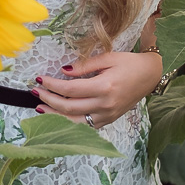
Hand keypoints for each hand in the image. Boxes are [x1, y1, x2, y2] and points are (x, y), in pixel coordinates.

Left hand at [32, 50, 163, 128]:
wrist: (150, 76)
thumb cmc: (129, 63)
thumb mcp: (108, 58)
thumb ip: (85, 65)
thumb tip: (64, 70)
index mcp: (104, 87)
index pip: (70, 90)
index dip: (52, 85)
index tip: (40, 79)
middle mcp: (105, 105)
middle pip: (69, 108)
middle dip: (48, 100)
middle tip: (35, 92)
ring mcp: (107, 116)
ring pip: (74, 122)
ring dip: (54, 116)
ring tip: (40, 107)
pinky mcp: (108, 121)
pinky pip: (85, 126)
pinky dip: (69, 122)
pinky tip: (58, 116)